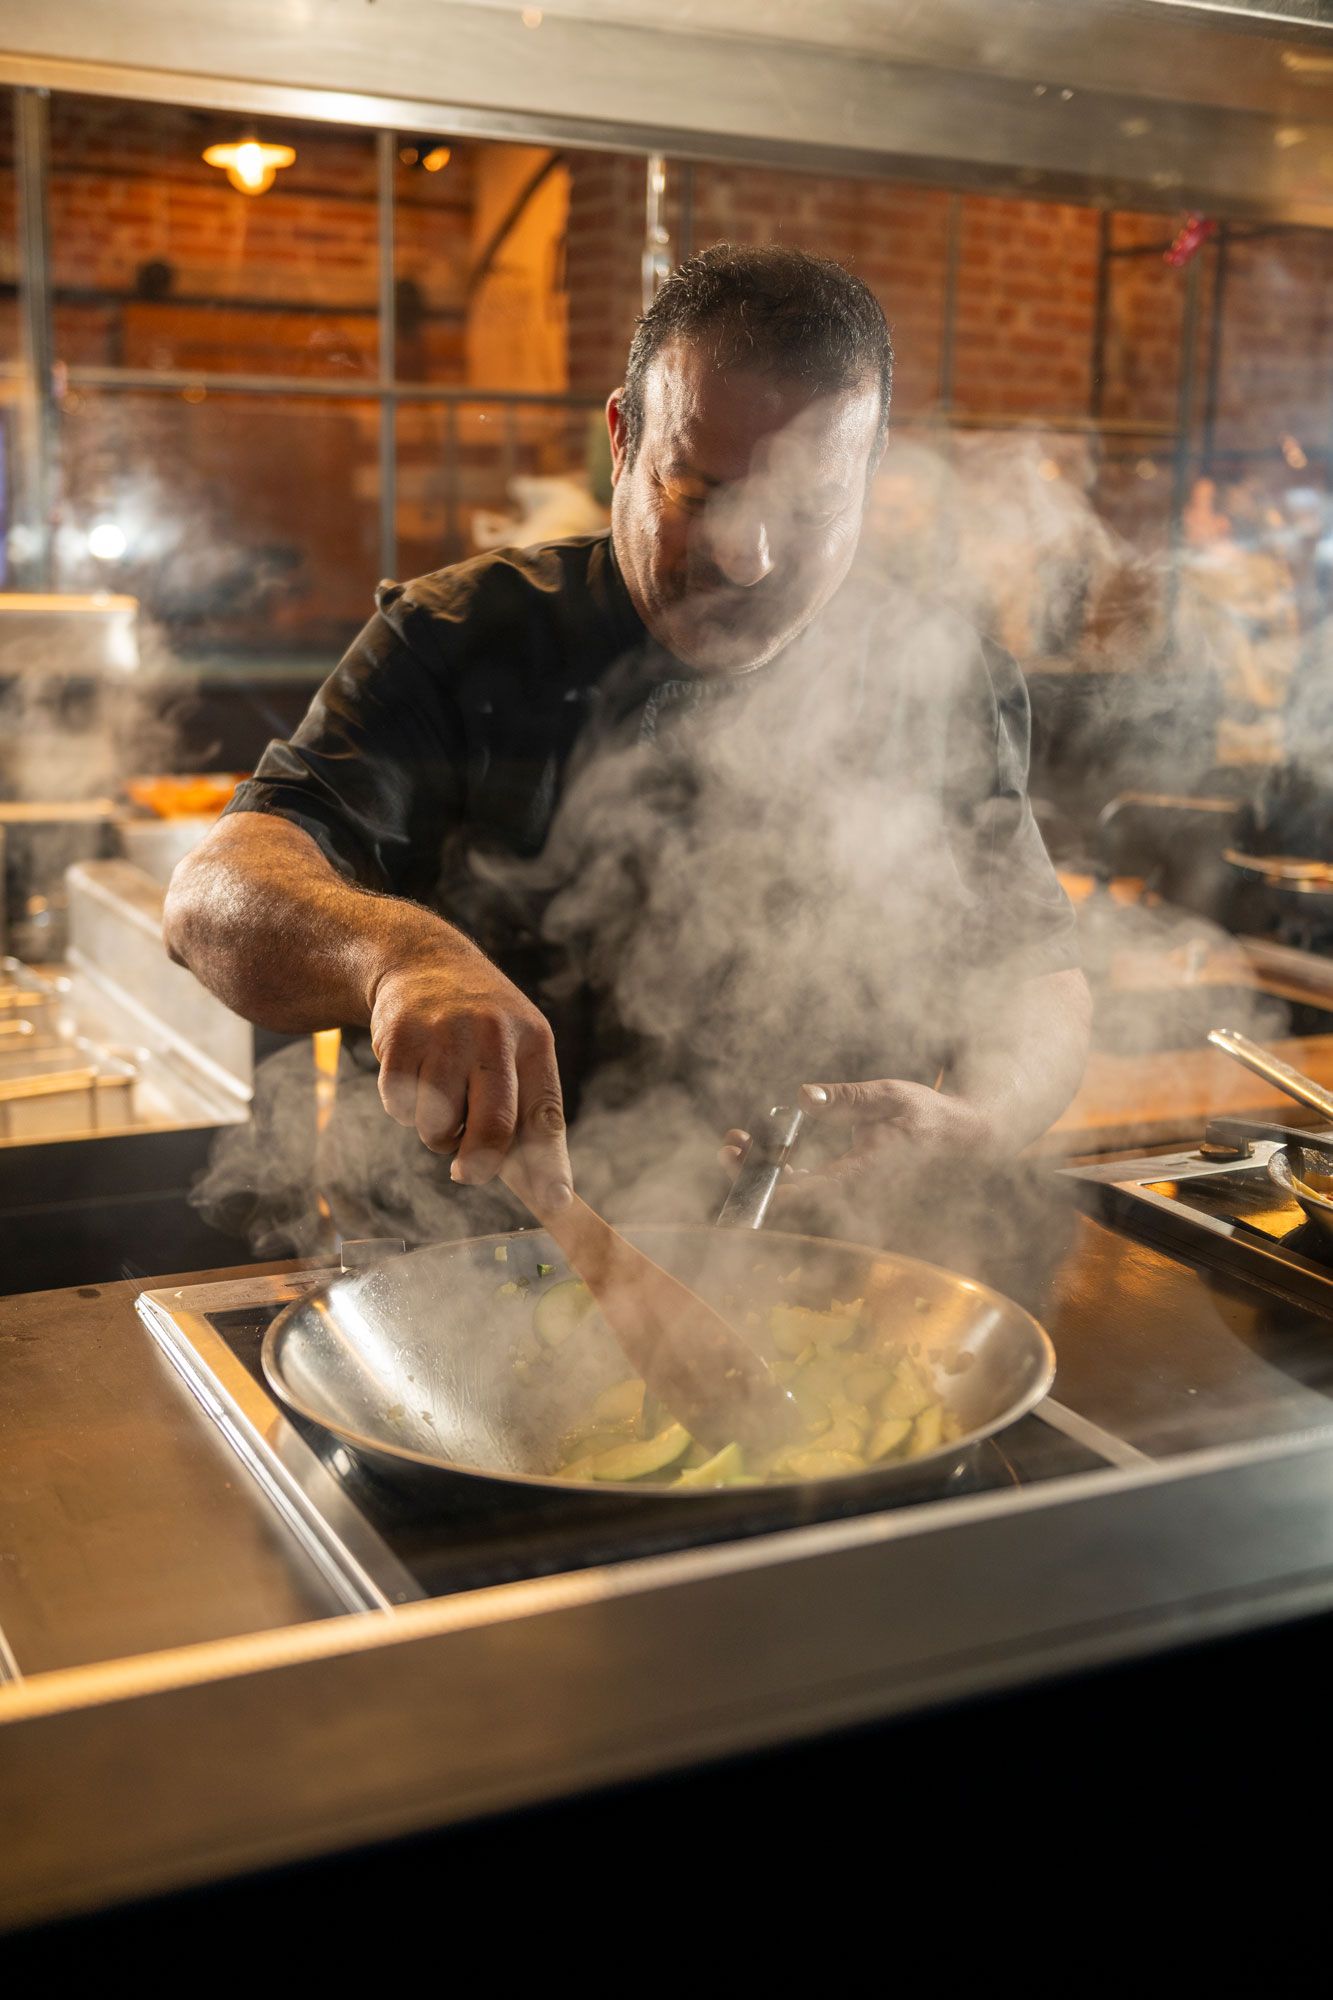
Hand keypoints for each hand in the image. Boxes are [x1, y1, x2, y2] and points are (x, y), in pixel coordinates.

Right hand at [369, 943, 571, 1210]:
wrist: (421, 962)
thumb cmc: (480, 1026)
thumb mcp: (516, 1049)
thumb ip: (525, 1111)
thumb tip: (544, 1190)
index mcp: (533, 1041)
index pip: (545, 1114)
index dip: (551, 1164)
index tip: (557, 1203)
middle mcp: (494, 1035)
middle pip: (493, 1128)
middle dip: (479, 1164)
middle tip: (467, 1173)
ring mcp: (445, 1035)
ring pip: (438, 1126)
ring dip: (436, 1130)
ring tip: (440, 1095)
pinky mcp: (400, 1038)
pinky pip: (400, 1107)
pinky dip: (403, 1106)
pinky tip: (413, 1072)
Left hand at [720, 1079, 995, 1188]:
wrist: (953, 1136)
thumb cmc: (924, 1114)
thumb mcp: (888, 1095)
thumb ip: (847, 1097)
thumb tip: (802, 1096)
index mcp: (864, 1173)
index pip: (812, 1192)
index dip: (773, 1191)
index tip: (741, 1172)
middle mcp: (853, 1191)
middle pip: (793, 1199)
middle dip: (753, 1177)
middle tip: (728, 1147)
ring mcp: (846, 1191)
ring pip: (793, 1194)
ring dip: (760, 1172)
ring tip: (734, 1141)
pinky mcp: (843, 1184)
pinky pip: (802, 1186)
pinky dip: (778, 1169)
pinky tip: (762, 1146)